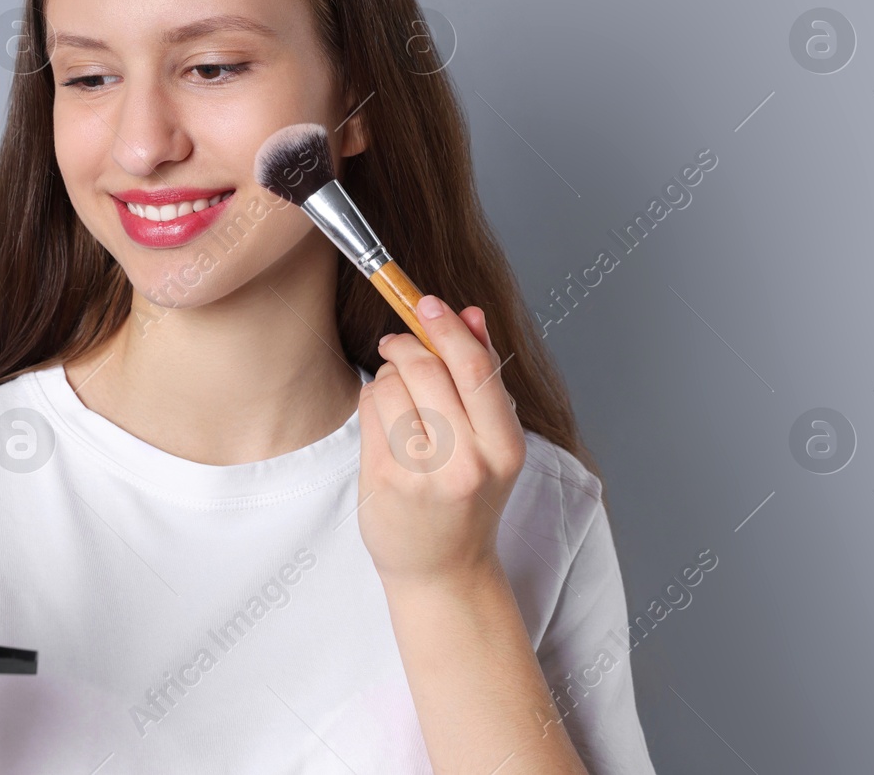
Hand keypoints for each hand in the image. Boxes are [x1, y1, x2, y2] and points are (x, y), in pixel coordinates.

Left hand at [355, 296, 526, 589]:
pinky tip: (385, 417)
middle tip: (399, 341)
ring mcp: (420, 473)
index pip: (475, 369)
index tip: (428, 303)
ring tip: (399, 395)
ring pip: (390, 384)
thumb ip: (484, 376)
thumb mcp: (493, 442)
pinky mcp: (382, 479)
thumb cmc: (469, 498)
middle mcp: (466, 462)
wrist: (443, 570)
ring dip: (389, 374)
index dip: (448, 328)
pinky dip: (373, 398)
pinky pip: (369, 408)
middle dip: (407, 343)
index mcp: (504, 448)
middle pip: (426, 369)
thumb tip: (471, 313)